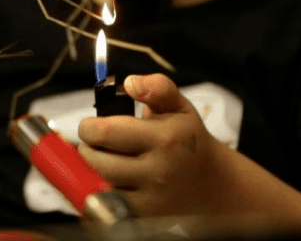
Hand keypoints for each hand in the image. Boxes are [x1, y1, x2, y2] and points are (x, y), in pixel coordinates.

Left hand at [78, 74, 224, 216]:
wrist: (213, 185)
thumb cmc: (188, 140)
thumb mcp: (180, 107)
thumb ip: (157, 87)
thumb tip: (130, 82)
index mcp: (166, 138)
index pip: (106, 132)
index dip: (89, 127)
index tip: (91, 126)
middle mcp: (160, 171)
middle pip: (97, 162)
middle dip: (87, 149)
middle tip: (93, 144)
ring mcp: (153, 199)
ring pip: (100, 186)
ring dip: (91, 173)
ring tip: (102, 161)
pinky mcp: (146, 219)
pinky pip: (107, 209)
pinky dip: (100, 195)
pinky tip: (107, 183)